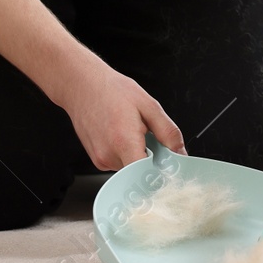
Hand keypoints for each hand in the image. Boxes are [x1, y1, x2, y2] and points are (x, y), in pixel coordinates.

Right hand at [54, 56, 185, 171]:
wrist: (82, 86)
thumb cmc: (112, 91)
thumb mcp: (149, 105)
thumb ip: (168, 131)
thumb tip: (180, 152)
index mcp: (124, 142)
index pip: (145, 175)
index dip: (160, 175)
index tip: (169, 167)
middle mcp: (109, 155)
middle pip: (140, 173)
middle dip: (151, 161)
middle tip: (150, 139)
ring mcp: (101, 160)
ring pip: (130, 169)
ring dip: (138, 155)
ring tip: (133, 132)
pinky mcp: (97, 160)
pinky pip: (119, 164)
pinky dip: (127, 153)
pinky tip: (122, 135)